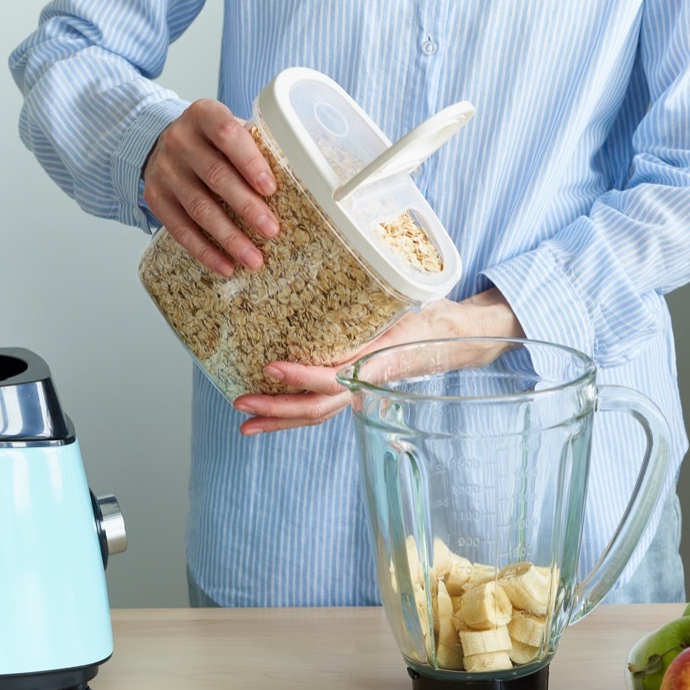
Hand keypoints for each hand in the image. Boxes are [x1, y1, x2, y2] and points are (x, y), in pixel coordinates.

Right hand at [143, 98, 279, 276]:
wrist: (162, 142)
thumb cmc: (213, 140)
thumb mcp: (231, 129)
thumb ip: (256, 146)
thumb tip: (300, 179)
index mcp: (203, 115)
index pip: (227, 134)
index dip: (250, 162)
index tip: (271, 188)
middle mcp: (179, 140)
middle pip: (216, 176)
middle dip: (246, 206)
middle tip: (272, 230)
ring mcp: (164, 170)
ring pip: (199, 208)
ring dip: (229, 237)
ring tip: (254, 259)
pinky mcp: (155, 197)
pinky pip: (180, 229)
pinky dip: (205, 251)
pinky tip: (226, 266)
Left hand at [231, 288, 524, 434]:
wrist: (446, 339)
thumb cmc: (421, 318)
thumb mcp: (400, 304)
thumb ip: (372, 301)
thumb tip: (337, 268)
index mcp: (377, 363)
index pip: (334, 378)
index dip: (301, 376)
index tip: (270, 366)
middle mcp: (365, 384)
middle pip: (318, 408)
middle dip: (277, 409)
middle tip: (243, 403)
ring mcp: (357, 391)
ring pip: (316, 414)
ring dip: (279, 420)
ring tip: (246, 421)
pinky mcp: (351, 390)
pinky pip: (320, 406)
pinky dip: (291, 413)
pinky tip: (268, 412)